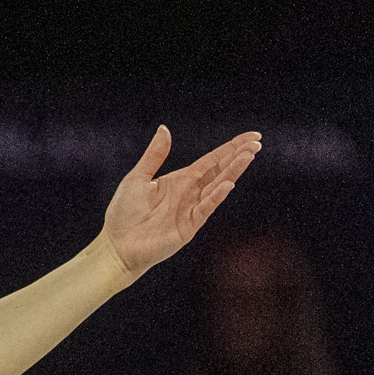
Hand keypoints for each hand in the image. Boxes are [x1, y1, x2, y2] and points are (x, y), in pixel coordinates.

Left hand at [101, 125, 262, 279]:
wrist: (116, 246)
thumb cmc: (123, 213)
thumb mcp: (138, 178)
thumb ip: (154, 155)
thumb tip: (164, 128)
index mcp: (180, 180)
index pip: (211, 161)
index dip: (230, 148)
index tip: (251, 136)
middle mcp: (190, 193)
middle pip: (220, 171)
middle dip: (238, 156)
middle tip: (257, 142)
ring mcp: (191, 210)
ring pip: (218, 186)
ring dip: (233, 171)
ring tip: (249, 155)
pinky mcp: (188, 226)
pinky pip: (206, 208)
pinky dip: (216, 196)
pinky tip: (227, 184)